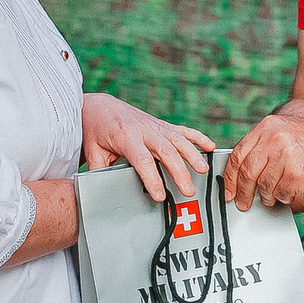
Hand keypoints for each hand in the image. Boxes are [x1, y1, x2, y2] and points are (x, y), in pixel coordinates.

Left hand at [82, 94, 216, 201]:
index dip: (153, 179)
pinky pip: (182, 130)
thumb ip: (100, 172)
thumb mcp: (93, 152)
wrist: (99, 107)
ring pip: (178, 139)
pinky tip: (210, 146)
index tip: (160, 195)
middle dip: (179, 171)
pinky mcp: (161, 124)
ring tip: (203, 170)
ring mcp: (154, 126)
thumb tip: (106, 193)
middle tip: (188, 190)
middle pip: (166, 151)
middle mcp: (143, 129)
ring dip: (192, 155)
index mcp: (125, 137)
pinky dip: (197, 137)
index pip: (142, 160)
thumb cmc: (96, 130)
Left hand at [223, 113, 303, 212]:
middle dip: (242, 192)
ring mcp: (284, 158)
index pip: (239, 154)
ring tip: (275, 195)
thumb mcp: (289, 132)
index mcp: (268, 127)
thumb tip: (244, 168)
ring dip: (267, 196)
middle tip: (242, 203)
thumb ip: (266, 145)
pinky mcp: (294, 176)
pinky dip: (283, 198)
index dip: (230, 176)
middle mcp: (274, 139)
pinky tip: (291, 191)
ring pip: (263, 186)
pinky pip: (280, 194)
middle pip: (247, 172)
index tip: (229, 189)